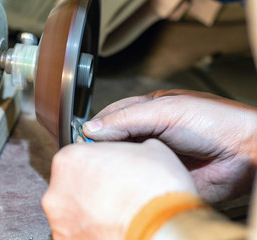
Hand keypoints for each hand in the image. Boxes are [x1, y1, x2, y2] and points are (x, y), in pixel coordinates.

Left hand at [42, 139, 196, 239]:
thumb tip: (130, 152)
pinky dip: (90, 231)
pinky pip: (77, 232)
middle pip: (71, 185)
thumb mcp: (147, 149)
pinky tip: (110, 227)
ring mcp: (60, 220)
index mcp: (70, 159)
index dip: (95, 164)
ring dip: (88, 211)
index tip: (107, 171)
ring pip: (72, 211)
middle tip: (112, 192)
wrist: (163, 228)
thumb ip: (125, 147)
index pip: (76, 157)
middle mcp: (57, 189)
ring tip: (114, 213)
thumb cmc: (154, 190)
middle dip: (89, 188)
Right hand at [83, 89, 256, 202]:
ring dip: (113, 165)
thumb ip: (127, 119)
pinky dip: (126, 180)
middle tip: (88, 157)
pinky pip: (137, 178)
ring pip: (124, 160)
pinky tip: (119, 182)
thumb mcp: (165, 111)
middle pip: (115, 139)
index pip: (112, 116)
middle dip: (102, 147)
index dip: (96, 126)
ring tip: (99, 170)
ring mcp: (155, 154)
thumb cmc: (213, 121)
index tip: (82, 138)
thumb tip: (93, 128)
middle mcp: (149, 132)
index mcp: (148, 111)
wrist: (245, 152)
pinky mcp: (161, 174)